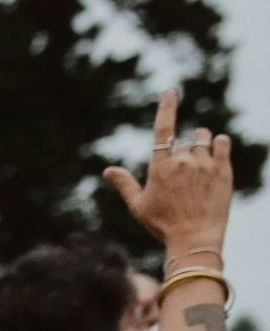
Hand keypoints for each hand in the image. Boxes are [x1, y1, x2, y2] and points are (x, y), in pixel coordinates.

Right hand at [102, 89, 236, 253]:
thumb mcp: (138, 206)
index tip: (171, 91)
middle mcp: (182, 160)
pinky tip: (215, 155)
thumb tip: (107, 170)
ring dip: (202, 145)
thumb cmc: (163, 225)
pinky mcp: (223, 170)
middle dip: (186, 148)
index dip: (167, 106)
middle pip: (187, 138)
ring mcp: (204, 164)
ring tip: (200, 166)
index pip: (163, 128)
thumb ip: (124, 184)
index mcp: (160, 166)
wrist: (194, 239)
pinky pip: (222, 143)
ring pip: (205, 138)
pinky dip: (219, 145)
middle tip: (186, 173)